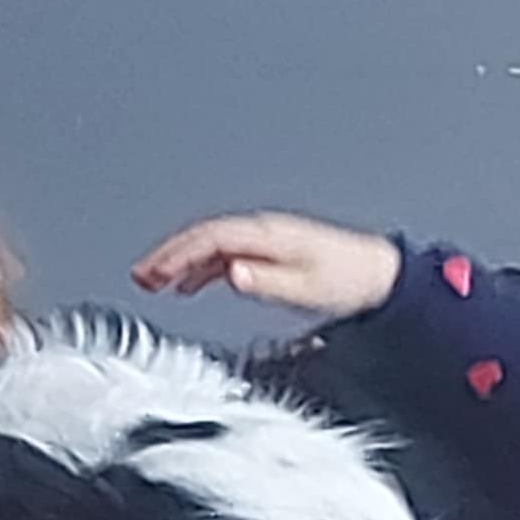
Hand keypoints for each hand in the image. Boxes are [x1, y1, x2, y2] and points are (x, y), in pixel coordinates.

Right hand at [132, 211, 401, 318]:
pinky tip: (192, 282)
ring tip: (155, 280)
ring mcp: (266, 239)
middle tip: (141, 276)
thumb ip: (265, 282)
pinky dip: (204, 266)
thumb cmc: (348, 281)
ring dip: (182, 261)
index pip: (209, 239)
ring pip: (212, 244)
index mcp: (267, 235)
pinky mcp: (271, 250)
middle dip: (169, 255)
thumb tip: (231, 274)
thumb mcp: (305, 288)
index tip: (151, 273)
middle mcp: (264, 231)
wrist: (378, 276)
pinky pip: (226, 252)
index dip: (175, 254)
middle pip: (204, 237)